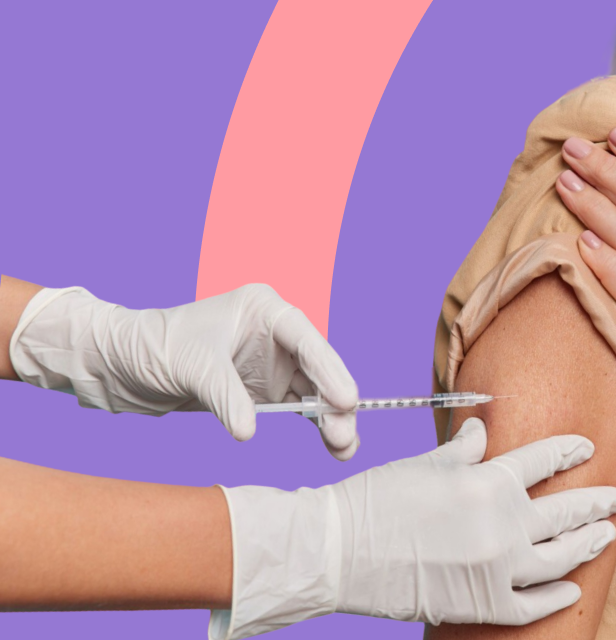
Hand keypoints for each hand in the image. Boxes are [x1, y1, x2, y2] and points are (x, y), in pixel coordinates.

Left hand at [9, 283, 360, 458]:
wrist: (123, 366)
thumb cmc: (154, 347)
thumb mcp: (193, 368)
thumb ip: (226, 397)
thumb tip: (250, 431)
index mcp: (263, 310)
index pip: (306, 339)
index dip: (330, 370)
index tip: (346, 399)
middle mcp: (275, 336)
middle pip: (318, 369)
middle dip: (334, 401)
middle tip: (345, 430)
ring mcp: (272, 364)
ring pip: (314, 393)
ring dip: (330, 420)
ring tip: (344, 447)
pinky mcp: (264, 391)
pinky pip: (299, 410)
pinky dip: (314, 427)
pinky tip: (332, 446)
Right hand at [212, 418, 615, 638]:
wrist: (336, 552)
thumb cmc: (375, 501)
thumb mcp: (424, 464)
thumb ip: (462, 450)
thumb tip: (482, 429)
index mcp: (489, 482)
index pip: (546, 459)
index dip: (571, 451)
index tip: (588, 449)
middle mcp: (503, 525)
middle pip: (567, 511)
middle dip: (597, 503)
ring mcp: (497, 569)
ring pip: (561, 559)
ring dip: (588, 545)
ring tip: (604, 536)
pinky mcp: (483, 605)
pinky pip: (533, 605)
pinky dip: (557, 597)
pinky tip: (572, 588)